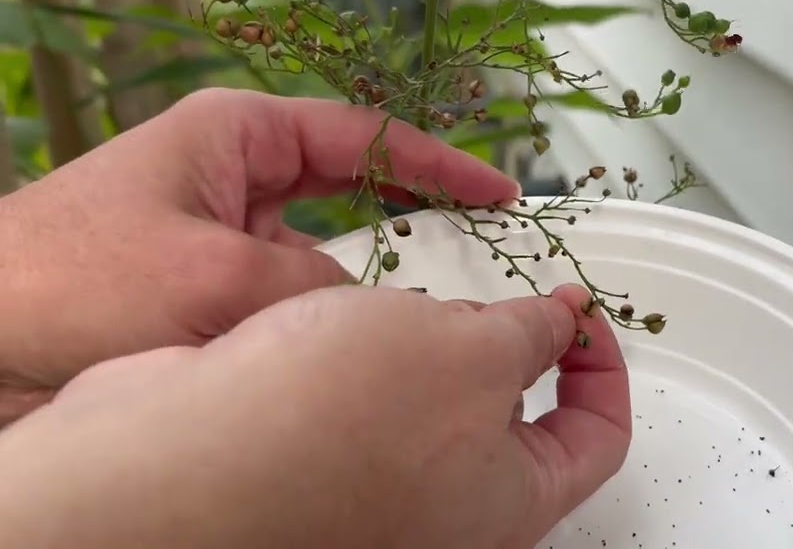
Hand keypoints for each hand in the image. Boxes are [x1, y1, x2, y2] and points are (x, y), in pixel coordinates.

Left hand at [0, 88, 518, 423]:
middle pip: (354, 191)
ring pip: (324, 255)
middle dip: (414, 222)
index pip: (366, 138)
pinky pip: (288, 297)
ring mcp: (219, 235)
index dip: (441, 165)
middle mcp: (232, 178)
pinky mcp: (203, 289)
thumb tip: (368, 311)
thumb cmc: (60, 281)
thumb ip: (314, 288)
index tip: (497, 192)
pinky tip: (348, 343)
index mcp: (237, 135)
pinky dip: (321, 318)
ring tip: (420, 308)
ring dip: (362, 284)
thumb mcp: (215, 279)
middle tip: (479, 251)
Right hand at [0, 283, 630, 548]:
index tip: (580, 311)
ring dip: (421, 349)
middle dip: (503, 349)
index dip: (604, 368)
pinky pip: (356, 408)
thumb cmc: (331, 420)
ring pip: (426, 409)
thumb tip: (566, 320)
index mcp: (507, 506)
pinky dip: (358, 362)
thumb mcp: (467, 352)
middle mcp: (445, 515)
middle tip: (485, 295)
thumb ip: (530, 333)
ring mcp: (374, 497)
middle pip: (512, 427)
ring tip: (398, 311)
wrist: (168, 468)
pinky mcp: (310, 470)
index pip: (598, 438)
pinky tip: (334, 327)